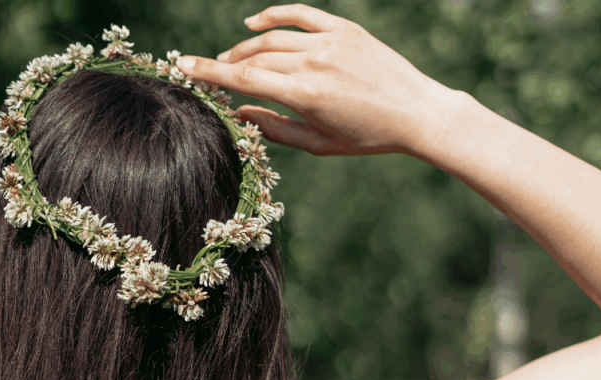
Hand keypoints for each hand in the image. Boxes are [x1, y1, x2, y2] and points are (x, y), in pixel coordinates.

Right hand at [177, 4, 460, 155]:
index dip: (210, 72)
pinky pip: (300, 15)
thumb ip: (274, 128)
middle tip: (209, 73)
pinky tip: (253, 24)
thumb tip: (238, 113)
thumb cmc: (366, 137)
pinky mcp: (345, 30)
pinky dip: (273, 16)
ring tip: (232, 59)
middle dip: (225, 63)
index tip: (183, 66)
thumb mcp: (317, 144)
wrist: (417, 112)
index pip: (244, 78)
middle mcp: (315, 62)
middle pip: (253, 57)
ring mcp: (330, 41)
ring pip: (272, 38)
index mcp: (305, 94)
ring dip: (245, 47)